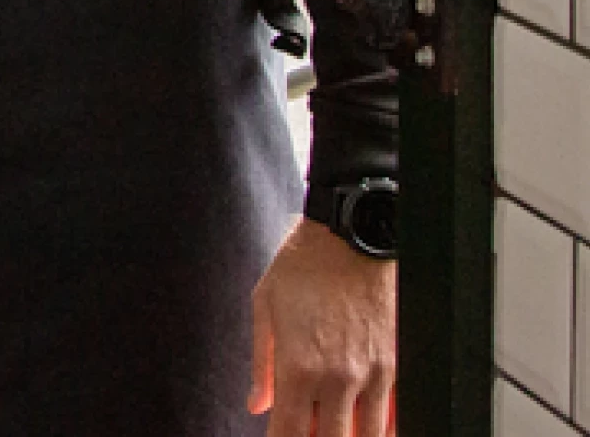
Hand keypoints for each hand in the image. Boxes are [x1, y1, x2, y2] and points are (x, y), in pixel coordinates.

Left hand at [248, 217, 396, 435]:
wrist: (353, 237)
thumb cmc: (305, 265)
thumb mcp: (265, 306)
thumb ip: (261, 363)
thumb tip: (258, 402)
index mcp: (299, 366)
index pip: (289, 432)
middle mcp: (338, 378)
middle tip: (304, 432)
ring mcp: (373, 376)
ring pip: (368, 436)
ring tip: (333, 428)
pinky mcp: (397, 367)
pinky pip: (393, 417)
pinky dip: (379, 428)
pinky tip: (364, 424)